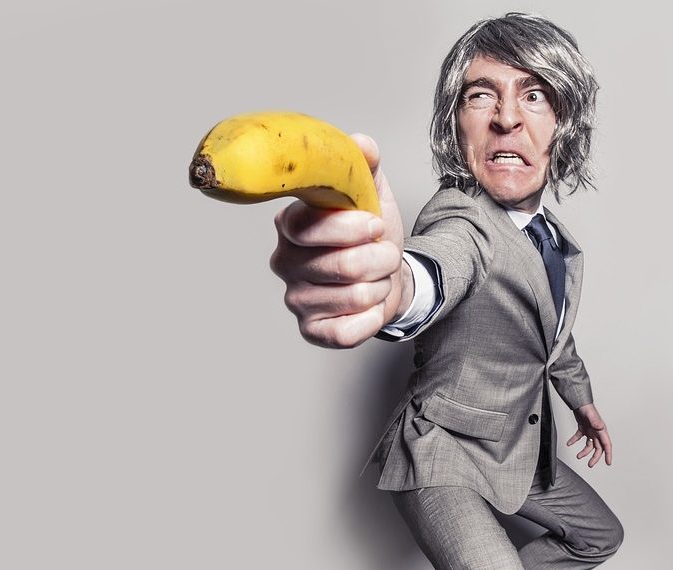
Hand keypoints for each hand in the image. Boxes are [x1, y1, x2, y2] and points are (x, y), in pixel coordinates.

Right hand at [269, 134, 407, 347]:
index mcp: (290, 223)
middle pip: (344, 265)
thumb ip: (363, 164)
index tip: (375, 224)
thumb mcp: (371, 191)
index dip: (352, 228)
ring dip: (380, 286)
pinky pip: (348, 332)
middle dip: (380, 259)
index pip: (310, 227)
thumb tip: (360, 143)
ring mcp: (294, 299)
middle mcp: (284, 261)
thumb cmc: (371, 233)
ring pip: (355, 296)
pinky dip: (371, 318)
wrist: (387, 276)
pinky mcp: (311, 330)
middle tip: (383, 253)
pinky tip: (368, 306)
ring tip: (375, 277)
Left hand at [567, 403, 612, 467]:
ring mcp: (590, 430)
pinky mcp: (583, 428)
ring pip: (589, 445)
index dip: (608, 454)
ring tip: (578, 456)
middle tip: (590, 465)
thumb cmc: (587, 408)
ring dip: (584, 451)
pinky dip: (574, 441)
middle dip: (594, 457)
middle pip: (598, 448)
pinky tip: (569, 443)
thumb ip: (596, 423)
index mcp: (601, 431)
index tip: (608, 463)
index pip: (606, 445)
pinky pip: (579, 437)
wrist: (579, 402)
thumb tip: (600, 428)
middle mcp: (597, 432)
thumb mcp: (592, 416)